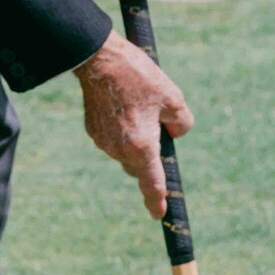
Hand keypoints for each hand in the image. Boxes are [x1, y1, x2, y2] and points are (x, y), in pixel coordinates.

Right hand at [73, 29, 192, 218]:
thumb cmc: (138, 77)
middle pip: (141, 166)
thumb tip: (175, 134)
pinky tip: (123, 105)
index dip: (157, 201)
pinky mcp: (92, 130)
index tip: (160, 215)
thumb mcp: (173, 98)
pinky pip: (113, 139)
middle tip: (159, 127)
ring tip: (139, 106)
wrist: (98, 59)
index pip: (152, 183)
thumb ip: (181, 124)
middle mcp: (119, 149)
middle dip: (151, 157)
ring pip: (126, 152)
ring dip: (136, 140)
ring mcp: (103, 141)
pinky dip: (122, 131)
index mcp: (142, 146)